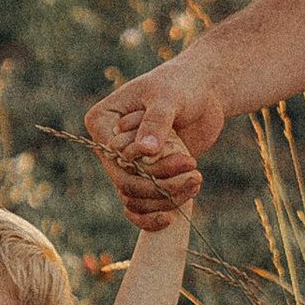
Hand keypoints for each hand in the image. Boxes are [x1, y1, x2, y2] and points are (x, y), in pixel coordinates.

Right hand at [86, 59, 224, 226]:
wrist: (202, 93)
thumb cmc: (181, 86)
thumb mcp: (168, 97)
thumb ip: (157, 121)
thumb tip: (145, 151)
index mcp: (102, 122)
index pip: (114, 158)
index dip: (145, 167)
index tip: (185, 158)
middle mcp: (108, 146)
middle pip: (124, 182)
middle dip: (160, 186)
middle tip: (195, 176)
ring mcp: (125, 164)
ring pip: (134, 198)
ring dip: (165, 199)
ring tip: (197, 182)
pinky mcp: (145, 176)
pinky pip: (139, 206)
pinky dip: (151, 217)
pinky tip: (170, 218)